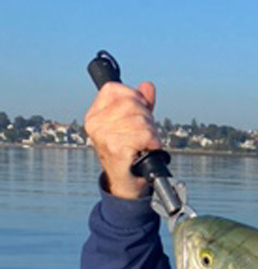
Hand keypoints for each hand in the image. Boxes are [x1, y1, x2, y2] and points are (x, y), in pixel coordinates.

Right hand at [84, 81, 159, 199]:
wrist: (127, 182)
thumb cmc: (130, 152)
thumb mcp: (134, 123)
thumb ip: (141, 103)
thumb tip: (147, 86)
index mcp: (94, 114)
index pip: (115, 89)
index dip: (134, 97)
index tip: (140, 113)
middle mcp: (95, 123)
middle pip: (131, 104)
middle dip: (147, 118)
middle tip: (145, 134)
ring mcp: (103, 136)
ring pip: (140, 120)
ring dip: (151, 132)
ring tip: (145, 144)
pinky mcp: (115, 149)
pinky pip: (144, 135)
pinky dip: (152, 143)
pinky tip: (147, 150)